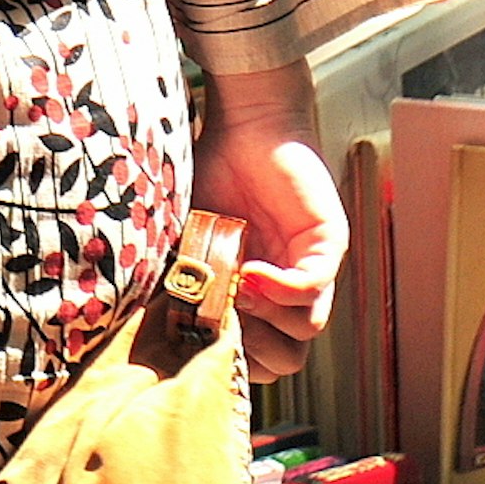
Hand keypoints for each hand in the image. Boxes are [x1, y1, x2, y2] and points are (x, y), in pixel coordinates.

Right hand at [191, 64, 345, 380]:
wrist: (241, 124)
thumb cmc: (209, 174)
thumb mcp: (182, 234)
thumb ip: (181, 276)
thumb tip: (156, 321)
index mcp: (254, 297)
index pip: (258, 359)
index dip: (230, 356)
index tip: (196, 333)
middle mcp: (286, 291)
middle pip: (288, 358)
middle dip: (252, 349)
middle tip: (218, 318)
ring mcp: (310, 270)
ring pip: (306, 330)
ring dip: (267, 318)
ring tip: (234, 287)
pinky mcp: (327, 246)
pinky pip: (314, 288)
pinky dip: (282, 289)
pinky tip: (250, 270)